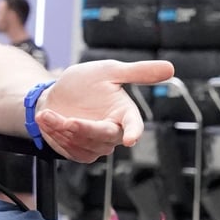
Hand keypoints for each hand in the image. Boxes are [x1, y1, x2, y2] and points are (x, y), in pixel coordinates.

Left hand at [35, 59, 173, 162]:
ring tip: (48, 114)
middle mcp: (113, 131)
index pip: (134, 124)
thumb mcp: (109, 70)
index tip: (130, 138)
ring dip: (63, 130)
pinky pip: (71, 150)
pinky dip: (57, 136)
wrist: (56, 94)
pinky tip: (48, 120)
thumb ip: (137, 72)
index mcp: (124, 112)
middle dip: (85, 129)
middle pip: (104, 136)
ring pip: (85, 143)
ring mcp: (96, 144)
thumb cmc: (84, 83)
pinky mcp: (80, 152)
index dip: (133, 131)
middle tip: (67, 121)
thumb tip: (171, 68)